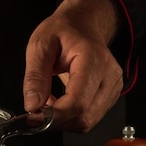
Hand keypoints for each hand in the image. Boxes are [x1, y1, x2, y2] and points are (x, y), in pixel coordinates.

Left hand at [22, 0, 123, 132]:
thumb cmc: (62, 31)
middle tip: (34, 112)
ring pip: (88, 121)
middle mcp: (109, 76)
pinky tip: (57, 103)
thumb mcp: (40, 46)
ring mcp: (113, 87)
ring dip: (63, 120)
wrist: (82, 24)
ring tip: (45, 103)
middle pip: (85, 116)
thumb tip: (32, 105)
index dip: (54, 115)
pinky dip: (70, 116)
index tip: (32, 116)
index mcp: (93, 60)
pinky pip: (91, 116)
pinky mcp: (110, 94)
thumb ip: (35, 76)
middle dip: (56, 121)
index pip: (78, 102)